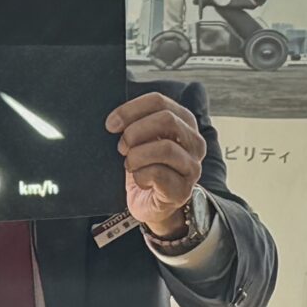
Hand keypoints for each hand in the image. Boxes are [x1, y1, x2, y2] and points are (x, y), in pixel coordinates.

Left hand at [107, 92, 207, 232]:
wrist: (150, 204)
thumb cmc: (145, 167)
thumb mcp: (142, 140)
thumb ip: (136, 124)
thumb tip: (114, 120)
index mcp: (184, 122)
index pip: (159, 101)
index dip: (131, 110)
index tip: (111, 124)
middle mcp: (194, 142)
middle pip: (167, 120)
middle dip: (135, 132)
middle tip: (121, 147)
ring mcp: (192, 167)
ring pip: (164, 147)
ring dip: (137, 156)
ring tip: (130, 165)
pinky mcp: (183, 189)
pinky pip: (158, 174)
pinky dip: (140, 176)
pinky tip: (139, 180)